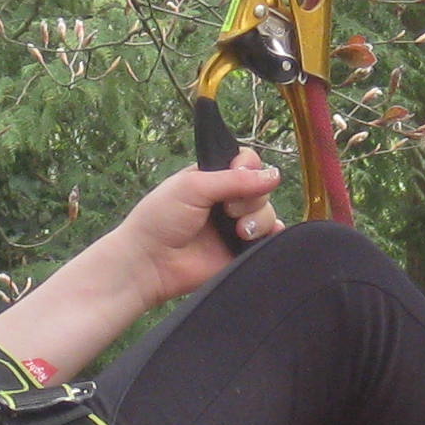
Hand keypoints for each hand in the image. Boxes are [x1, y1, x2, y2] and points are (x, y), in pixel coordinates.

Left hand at [118, 152, 283, 304]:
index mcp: (212, 178)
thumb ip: (234, 179)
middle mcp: (226, 200)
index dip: (250, 168)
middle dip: (252, 198)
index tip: (241, 175)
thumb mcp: (194, 187)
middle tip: (228, 210)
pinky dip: (271, 235)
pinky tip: (260, 237)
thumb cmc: (160, 219)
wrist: (149, 262)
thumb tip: (274, 175)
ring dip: (258, 219)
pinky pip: (268, 239)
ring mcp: (234, 226)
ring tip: (239, 232)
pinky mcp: (240, 251)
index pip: (246, 163)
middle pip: (261, 188)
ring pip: (267, 213)